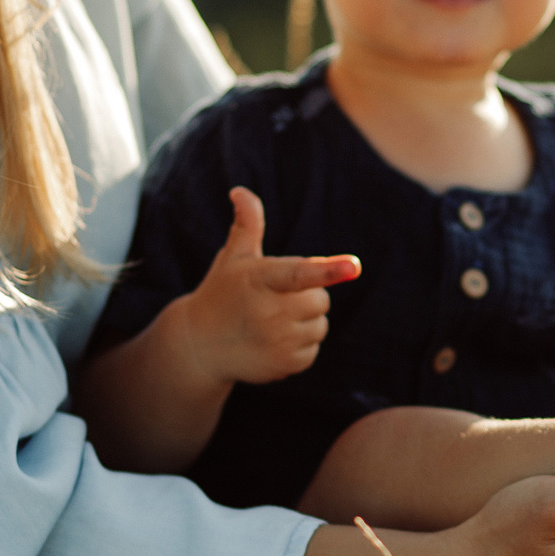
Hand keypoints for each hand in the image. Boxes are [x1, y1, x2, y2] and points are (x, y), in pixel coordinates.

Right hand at [173, 188, 359, 385]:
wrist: (200, 346)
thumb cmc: (223, 292)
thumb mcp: (233, 258)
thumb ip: (248, 224)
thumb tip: (240, 191)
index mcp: (260, 279)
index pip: (299, 273)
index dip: (328, 269)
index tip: (354, 266)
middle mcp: (270, 312)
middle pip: (321, 299)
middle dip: (307, 296)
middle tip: (276, 299)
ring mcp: (278, 341)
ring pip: (320, 324)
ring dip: (304, 321)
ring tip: (271, 321)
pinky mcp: (286, 364)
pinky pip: (314, 348)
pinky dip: (300, 344)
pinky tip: (273, 341)